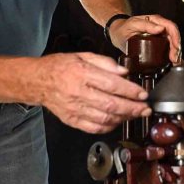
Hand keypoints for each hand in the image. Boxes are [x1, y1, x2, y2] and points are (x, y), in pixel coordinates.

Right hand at [34, 52, 150, 133]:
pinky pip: (94, 128)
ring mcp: (74, 108)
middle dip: (133, 108)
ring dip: (124, 118)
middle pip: (111, 104)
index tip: (143, 94)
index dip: (130, 91)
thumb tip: (124, 72)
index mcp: (81, 73)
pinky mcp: (71, 120)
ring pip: (104, 118)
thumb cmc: (60, 67)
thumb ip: (105, 63)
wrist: (38, 81)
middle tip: (145, 109)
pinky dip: (109, 126)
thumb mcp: (83, 55)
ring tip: (135, 114)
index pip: (112, 84)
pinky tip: (118, 121)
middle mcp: (78, 92)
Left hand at [109, 14, 182, 62]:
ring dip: (175, 53)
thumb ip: (146, 25)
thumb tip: (161, 28)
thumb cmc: (124, 27)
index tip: (175, 47)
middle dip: (176, 48)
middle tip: (174, 58)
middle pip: (173, 37)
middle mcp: (160, 27)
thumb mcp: (133, 24)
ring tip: (174, 62)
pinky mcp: (157, 44)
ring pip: (172, 44)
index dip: (175, 37)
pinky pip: (167, 48)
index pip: (171, 27)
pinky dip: (171, 55)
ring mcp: (159, 36)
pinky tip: (172, 63)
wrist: (118, 33)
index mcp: (156, 20)